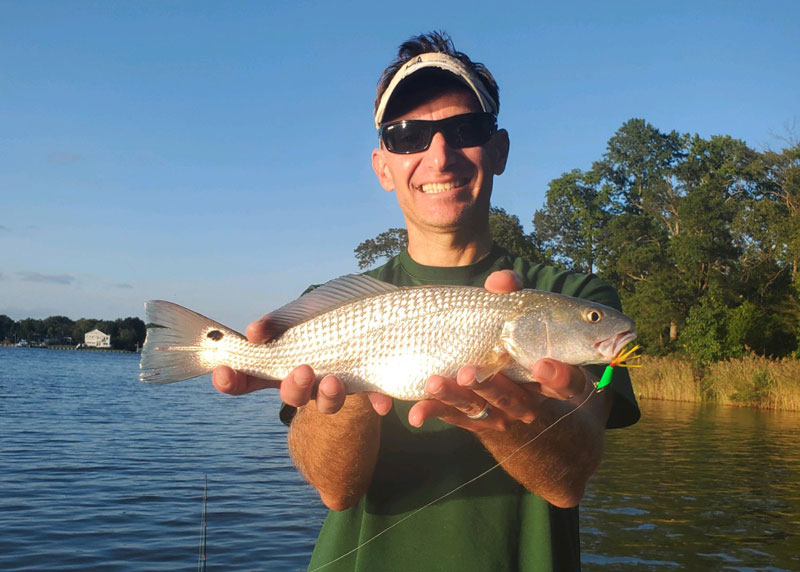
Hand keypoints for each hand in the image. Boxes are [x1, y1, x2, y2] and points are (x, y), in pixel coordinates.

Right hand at [212, 316, 391, 415]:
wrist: (379, 313)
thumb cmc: (329, 310)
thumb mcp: (301, 311)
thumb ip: (277, 322)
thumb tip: (254, 333)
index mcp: (284, 362)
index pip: (249, 377)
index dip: (233, 381)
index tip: (222, 374)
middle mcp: (308, 380)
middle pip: (292, 395)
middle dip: (294, 386)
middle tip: (302, 370)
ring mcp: (338, 384)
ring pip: (328, 403)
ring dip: (328, 396)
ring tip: (334, 380)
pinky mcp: (370, 384)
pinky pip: (373, 398)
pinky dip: (378, 400)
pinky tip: (383, 403)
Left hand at [407, 270, 590, 430]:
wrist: (499, 370)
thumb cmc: (515, 334)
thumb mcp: (520, 312)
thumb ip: (513, 293)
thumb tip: (500, 281)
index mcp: (550, 377)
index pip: (567, 383)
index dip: (559, 378)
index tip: (541, 364)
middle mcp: (527, 399)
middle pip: (513, 398)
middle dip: (491, 386)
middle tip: (470, 372)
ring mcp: (499, 412)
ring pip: (478, 407)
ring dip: (455, 396)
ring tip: (435, 382)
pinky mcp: (471, 417)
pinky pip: (451, 415)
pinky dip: (433, 411)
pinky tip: (415, 413)